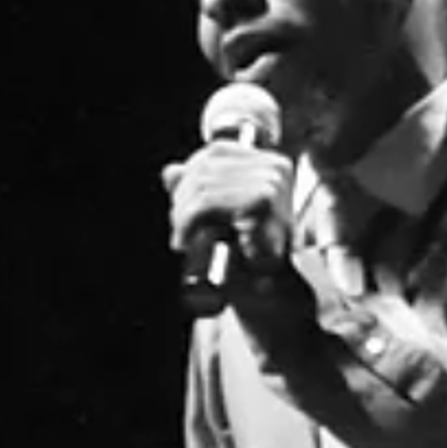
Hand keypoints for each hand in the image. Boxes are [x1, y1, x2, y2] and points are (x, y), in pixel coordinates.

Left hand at [163, 139, 295, 276]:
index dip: (189, 175)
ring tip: (182, 239)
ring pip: (202, 186)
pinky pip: (208, 202)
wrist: (276, 295)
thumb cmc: (254, 259)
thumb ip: (200, 190)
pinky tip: (186, 240)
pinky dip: (188, 221)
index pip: (217, 152)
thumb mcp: (224, 217)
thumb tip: (170, 173)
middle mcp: (274, 168)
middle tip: (179, 231)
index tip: (180, 205)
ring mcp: (270, 183)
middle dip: (182, 200)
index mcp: (272, 164)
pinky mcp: (261, 201)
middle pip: (206, 167)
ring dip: (182, 215)